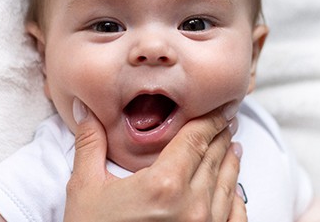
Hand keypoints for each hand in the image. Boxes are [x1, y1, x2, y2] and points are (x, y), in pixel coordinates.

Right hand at [64, 98, 246, 221]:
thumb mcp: (85, 188)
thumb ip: (90, 143)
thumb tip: (83, 108)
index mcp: (164, 184)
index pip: (196, 139)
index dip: (210, 120)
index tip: (218, 107)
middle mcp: (191, 206)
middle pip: (215, 158)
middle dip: (221, 136)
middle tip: (225, 120)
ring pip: (228, 184)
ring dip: (231, 161)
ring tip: (232, 147)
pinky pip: (234, 217)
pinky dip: (236, 198)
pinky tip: (233, 189)